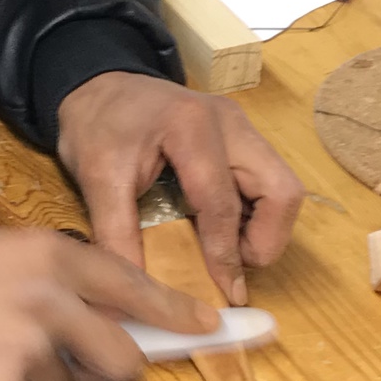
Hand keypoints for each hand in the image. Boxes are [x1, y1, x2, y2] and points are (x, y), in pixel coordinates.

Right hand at [0, 226, 216, 380]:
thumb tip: (106, 307)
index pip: (132, 286)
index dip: (175, 312)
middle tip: (81, 367)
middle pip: (123, 359)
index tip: (210, 327)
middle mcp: (49, 301)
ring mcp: (29, 351)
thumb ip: (53, 273)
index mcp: (48, 256)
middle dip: (111, 372)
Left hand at [54, 72, 304, 303]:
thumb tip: (129, 295)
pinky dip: (256, 215)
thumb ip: (116, 234)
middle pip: (282, 189)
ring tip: (228, 250)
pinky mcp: (242, 137)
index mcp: (191, 126)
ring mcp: (242, 127)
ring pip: (283, 187)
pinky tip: (224, 230)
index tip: (226, 294)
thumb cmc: (96, 126)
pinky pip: (269, 182)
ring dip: (265, 228)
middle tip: (234, 265)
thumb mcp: (96, 178)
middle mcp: (230, 122)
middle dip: (266, 239)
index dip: (226, 255)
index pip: (222, 202)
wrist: (97, 84)